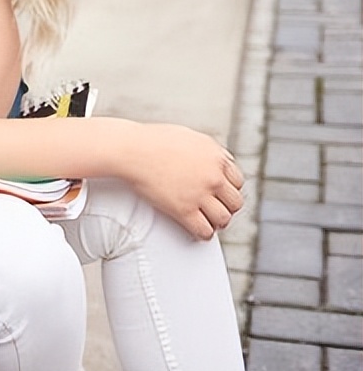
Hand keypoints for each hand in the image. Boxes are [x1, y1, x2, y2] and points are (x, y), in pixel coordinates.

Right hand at [121, 123, 244, 239]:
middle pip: (234, 202)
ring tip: (209, 221)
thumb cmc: (152, 140)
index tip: (222, 194)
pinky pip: (204, 230)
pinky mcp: (184, 209)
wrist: (132, 150)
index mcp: (216, 157)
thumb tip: (215, 160)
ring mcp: (199, 194)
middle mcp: (212, 176)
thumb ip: (208, 150)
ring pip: (223, 218)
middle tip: (217, 209)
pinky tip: (198, 231)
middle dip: (226, 207)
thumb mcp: (190, 136)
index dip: (229, 190)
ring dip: (217, 222)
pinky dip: (203, 234)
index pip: (237, 182)